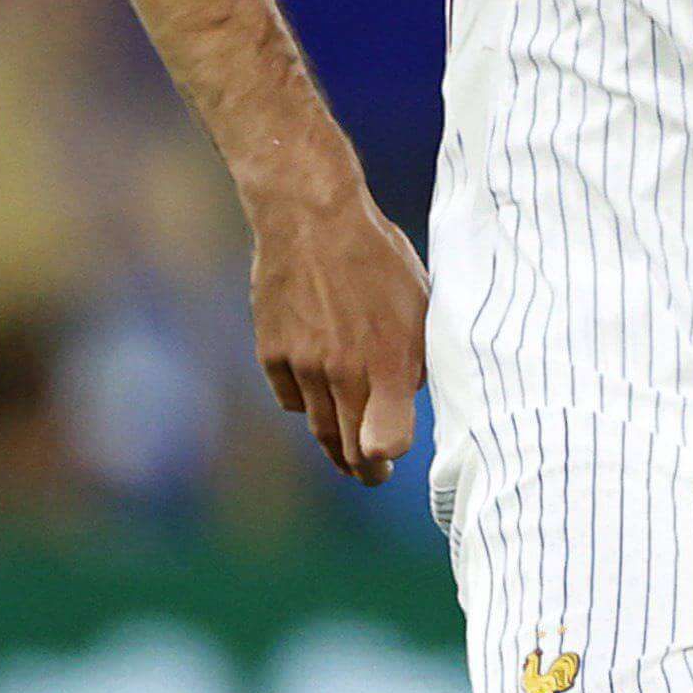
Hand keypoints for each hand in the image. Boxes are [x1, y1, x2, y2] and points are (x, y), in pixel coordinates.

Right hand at [248, 187, 430, 483]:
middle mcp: (342, 372)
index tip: (388, 463)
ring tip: (347, 455)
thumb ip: (415, 357)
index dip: (386, 459)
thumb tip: (409, 394)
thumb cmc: (377, 257)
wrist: (312, 217)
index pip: (385, 442)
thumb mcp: (420, 305)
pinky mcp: (272, 353)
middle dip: (363, 468)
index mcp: (388, 362)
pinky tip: (317, 394)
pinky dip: (305, 400)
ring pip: (318, 426)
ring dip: (334, 445)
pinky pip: (290, 396)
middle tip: (371, 475)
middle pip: (348, 446)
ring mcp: (303, 365)